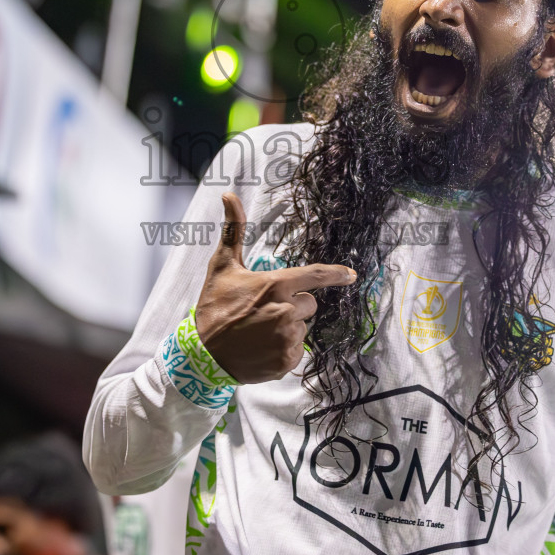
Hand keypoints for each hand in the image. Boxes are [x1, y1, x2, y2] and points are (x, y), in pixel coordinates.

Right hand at [194, 193, 355, 382]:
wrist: (202, 354)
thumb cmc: (214, 306)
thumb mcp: (223, 267)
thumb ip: (232, 230)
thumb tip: (228, 194)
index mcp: (275, 285)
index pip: (315, 276)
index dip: (336, 274)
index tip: (351, 275)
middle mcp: (285, 311)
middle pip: (309, 305)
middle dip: (292, 306)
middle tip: (263, 311)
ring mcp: (287, 338)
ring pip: (303, 328)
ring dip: (287, 329)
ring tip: (259, 331)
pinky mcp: (286, 361)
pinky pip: (297, 350)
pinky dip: (284, 350)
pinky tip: (262, 347)